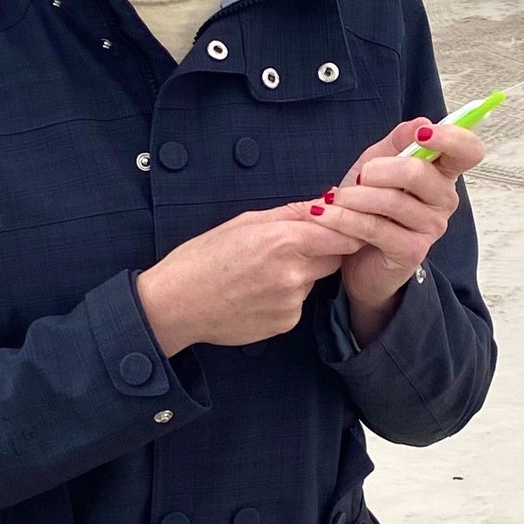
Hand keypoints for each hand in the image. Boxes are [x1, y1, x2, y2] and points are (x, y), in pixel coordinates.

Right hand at [137, 203, 364, 353]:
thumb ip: (292, 213)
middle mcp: (293, 274)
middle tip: (289, 247)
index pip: (344, 235)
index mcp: (283, 241)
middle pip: (335, 258)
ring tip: (260, 273)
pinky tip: (256, 293)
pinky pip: (298, 304)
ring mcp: (291, 303)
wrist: (176, 304)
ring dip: (300, 274)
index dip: (346, 229)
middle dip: (322, 250)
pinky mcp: (285, 323)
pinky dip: (285, 297)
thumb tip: (327, 200)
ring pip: (313, 281)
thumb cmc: (203, 259)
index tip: (343, 226)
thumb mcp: (245, 222)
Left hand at [317, 117, 484, 342]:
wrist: (357, 260)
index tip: (423, 136)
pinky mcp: (412, 251)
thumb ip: (397, 143)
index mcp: (442, 174)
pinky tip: (326, 214)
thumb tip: (421, 122)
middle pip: (420, 173)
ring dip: (356, 196)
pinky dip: (345, 218)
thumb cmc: (370, 208)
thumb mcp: (377, 167)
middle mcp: (444, 200)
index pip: (468, 151)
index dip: (452, 138)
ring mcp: (431, 227)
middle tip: (360, 176)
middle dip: (380, 170)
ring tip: (336, 198)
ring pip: (393, 201)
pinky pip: (375, 228)